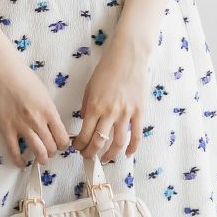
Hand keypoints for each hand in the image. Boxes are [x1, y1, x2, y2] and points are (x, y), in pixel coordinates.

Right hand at [0, 55, 71, 167]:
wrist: (3, 71)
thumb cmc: (25, 78)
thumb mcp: (45, 94)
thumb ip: (50, 112)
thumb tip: (54, 128)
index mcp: (49, 111)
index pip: (62, 137)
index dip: (64, 145)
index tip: (61, 144)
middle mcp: (37, 120)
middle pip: (51, 147)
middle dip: (53, 152)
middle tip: (50, 151)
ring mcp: (21, 125)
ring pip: (37, 151)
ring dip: (42, 158)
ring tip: (41, 158)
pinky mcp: (6, 128)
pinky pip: (14, 151)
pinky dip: (19, 161)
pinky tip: (22, 164)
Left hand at [72, 38, 149, 162]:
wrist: (128, 57)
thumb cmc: (106, 69)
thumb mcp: (90, 88)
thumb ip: (87, 107)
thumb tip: (86, 123)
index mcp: (94, 107)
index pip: (84, 135)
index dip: (79, 146)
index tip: (77, 148)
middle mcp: (110, 113)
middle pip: (99, 142)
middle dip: (91, 153)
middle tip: (88, 157)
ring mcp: (126, 113)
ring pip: (117, 142)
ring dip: (110, 155)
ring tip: (105, 159)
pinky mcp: (139, 111)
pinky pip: (137, 135)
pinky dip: (132, 148)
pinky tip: (128, 154)